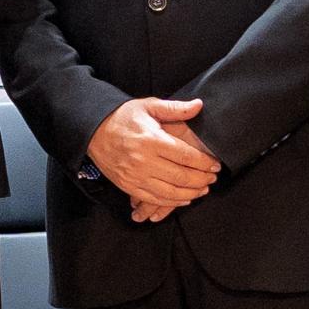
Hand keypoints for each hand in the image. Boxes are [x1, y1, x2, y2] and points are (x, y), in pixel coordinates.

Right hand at [86, 96, 220, 218]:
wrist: (93, 130)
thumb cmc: (122, 117)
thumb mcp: (148, 106)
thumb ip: (175, 108)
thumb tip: (198, 105)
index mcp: (151, 140)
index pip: (186, 156)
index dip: (205, 163)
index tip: (215, 164)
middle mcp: (144, 161)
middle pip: (181, 177)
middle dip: (202, 179)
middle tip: (213, 178)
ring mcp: (135, 176)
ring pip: (171, 192)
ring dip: (191, 193)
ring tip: (203, 189)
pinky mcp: (128, 186)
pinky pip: (155, 199)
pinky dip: (172, 202)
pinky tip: (184, 198)